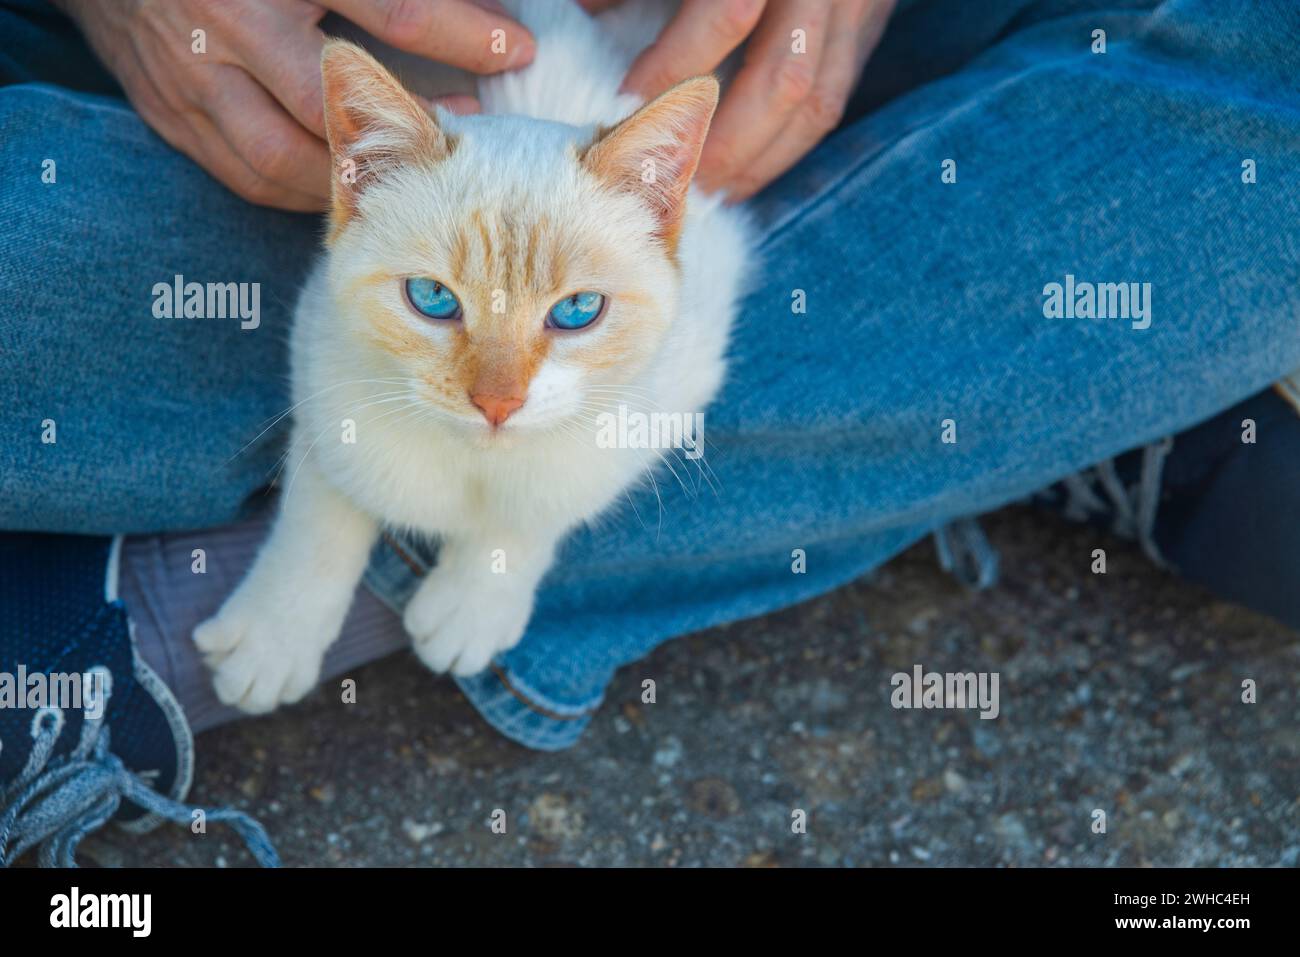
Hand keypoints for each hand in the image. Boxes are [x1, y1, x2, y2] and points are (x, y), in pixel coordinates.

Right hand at [55, 0, 534, 210]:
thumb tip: (480, 16)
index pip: (387, 8)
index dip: (458, 36)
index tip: (516, 52)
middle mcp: (232, 28)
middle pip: (330, 105)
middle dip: (404, 136)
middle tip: (461, 148)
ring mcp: (196, 80)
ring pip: (286, 158)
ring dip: (352, 180)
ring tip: (409, 185)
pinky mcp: (174, 117)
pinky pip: (247, 176)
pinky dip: (300, 192)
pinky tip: (341, 195)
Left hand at [583, 0, 894, 200]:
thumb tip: (585, 11)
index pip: (726, 15)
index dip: (674, 68)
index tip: (627, 106)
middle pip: (782, 78)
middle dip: (724, 142)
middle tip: (673, 179)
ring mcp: (856, 4)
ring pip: (818, 101)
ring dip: (762, 159)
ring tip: (711, 194)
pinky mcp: (868, 22)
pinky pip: (835, 97)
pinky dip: (790, 143)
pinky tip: (748, 171)